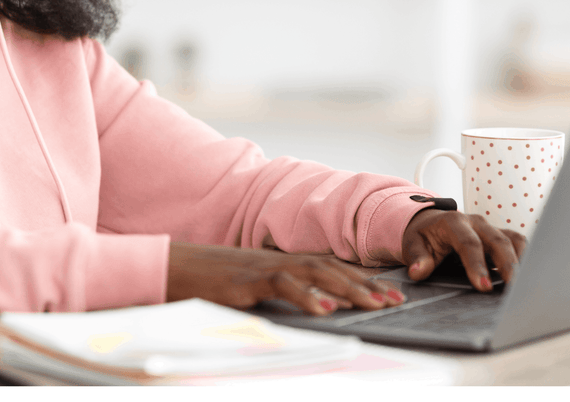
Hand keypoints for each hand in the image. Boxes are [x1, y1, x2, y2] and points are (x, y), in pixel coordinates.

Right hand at [166, 242, 405, 315]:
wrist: (175, 266)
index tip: (387, 292)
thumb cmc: (212, 280)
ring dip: (346, 288)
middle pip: (329, 267)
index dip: (360, 277)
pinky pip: (281, 285)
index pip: (328, 266)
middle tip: (394, 300)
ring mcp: (263, 268)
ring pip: (313, 273)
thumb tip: (312, 307)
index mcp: (281, 262)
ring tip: (373, 304)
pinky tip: (324, 308)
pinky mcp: (247, 280)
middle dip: (364, 284)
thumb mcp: (251, 285)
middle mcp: (278, 260)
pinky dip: (305, 296)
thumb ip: (280, 292)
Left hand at [402, 208, 527, 291]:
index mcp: (453, 222)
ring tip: (527, 286)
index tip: (483, 286)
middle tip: (514, 290)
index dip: (477, 265)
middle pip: (497, 240)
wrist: (429, 223)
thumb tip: (418, 272)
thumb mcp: (413, 244)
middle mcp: (475, 222)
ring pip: (513, 241)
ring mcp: (490, 228)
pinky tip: (529, 277)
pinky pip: (518, 243)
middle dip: (508, 265)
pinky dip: (526, 258)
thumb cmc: (424, 236)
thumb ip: (417, 257)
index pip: (468, 243)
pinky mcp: (500, 236)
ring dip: (522, 262)